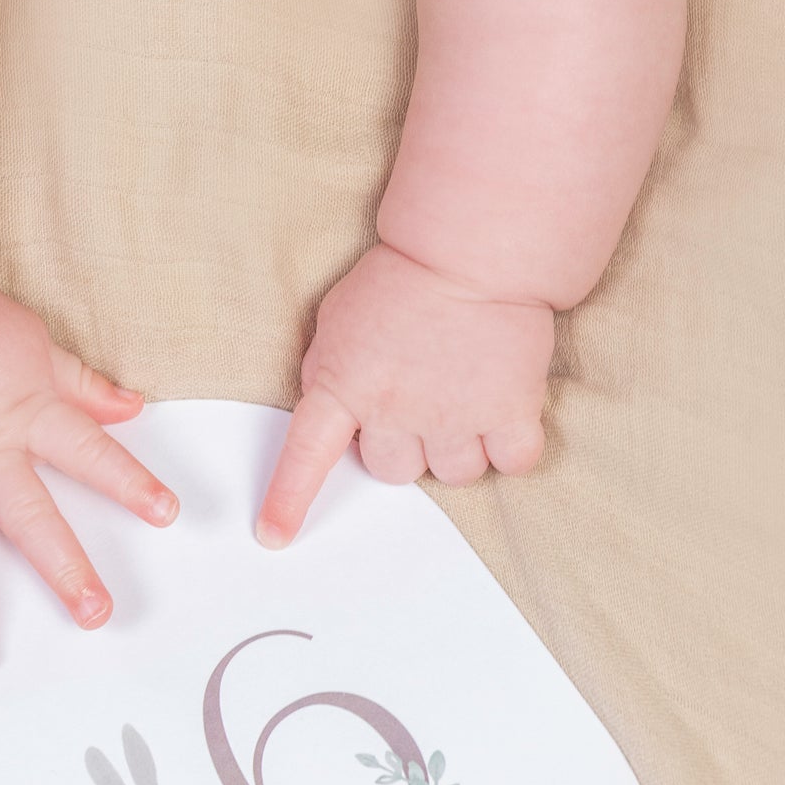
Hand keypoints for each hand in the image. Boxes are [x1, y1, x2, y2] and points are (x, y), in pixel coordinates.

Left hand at [256, 243, 551, 546]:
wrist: (472, 249)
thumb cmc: (403, 278)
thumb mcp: (338, 318)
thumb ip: (328, 371)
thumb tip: (329, 412)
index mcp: (344, 384)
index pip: (306, 454)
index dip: (288, 499)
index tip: (272, 535)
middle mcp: (396, 410)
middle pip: (392, 469)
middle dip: (402, 443)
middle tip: (419, 397)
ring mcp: (455, 415)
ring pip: (453, 473)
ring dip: (457, 445)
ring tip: (464, 393)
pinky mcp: (510, 410)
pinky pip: (511, 462)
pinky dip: (509, 446)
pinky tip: (505, 410)